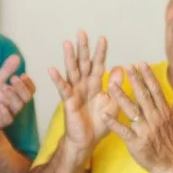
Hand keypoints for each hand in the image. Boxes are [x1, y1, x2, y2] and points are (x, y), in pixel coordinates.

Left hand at [0, 54, 35, 136]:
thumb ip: (5, 71)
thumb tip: (16, 56)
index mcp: (15, 95)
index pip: (30, 90)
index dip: (28, 83)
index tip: (22, 74)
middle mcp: (14, 105)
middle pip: (26, 98)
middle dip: (21, 87)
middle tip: (13, 78)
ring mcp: (8, 114)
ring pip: (18, 107)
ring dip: (12, 97)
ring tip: (3, 88)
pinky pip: (8, 119)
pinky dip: (5, 111)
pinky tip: (0, 104)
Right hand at [47, 31, 111, 157]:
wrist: (87, 141)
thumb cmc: (99, 123)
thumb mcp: (114, 103)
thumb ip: (116, 86)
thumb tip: (120, 68)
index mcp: (95, 85)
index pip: (98, 65)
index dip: (100, 52)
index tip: (102, 38)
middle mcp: (84, 85)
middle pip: (83, 63)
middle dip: (83, 48)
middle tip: (81, 32)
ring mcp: (74, 92)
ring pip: (72, 71)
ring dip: (69, 57)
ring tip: (67, 43)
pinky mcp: (68, 101)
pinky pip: (62, 88)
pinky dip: (57, 79)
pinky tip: (52, 69)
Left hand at [103, 64, 172, 172]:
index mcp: (164, 111)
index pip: (155, 90)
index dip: (147, 76)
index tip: (139, 63)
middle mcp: (155, 118)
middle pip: (143, 96)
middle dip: (134, 81)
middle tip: (125, 67)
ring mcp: (145, 130)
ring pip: (131, 110)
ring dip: (120, 97)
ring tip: (110, 85)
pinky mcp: (136, 142)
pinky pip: (123, 131)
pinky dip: (113, 123)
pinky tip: (103, 114)